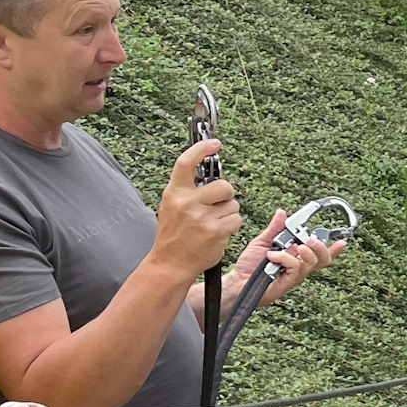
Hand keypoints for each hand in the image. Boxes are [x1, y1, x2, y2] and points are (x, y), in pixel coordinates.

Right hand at [150, 141, 241, 277]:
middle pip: (223, 185)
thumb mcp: (171, 206)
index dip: (202, 149)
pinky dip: (231, 225)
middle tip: (220, 201)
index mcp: (174, 193)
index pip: (186, 163)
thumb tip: (207, 173)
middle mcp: (188, 203)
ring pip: (232, 205)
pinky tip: (217, 232)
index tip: (214, 143)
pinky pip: (236, 220)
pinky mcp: (216, 231)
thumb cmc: (173, 235)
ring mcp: (203, 218)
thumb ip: (187, 190)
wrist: (170, 263)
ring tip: (213, 222)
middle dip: (227, 193)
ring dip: (228, 213)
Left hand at [231, 209, 347, 305]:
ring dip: (304, 251)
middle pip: (322, 259)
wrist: (237, 281)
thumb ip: (274, 228)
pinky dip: (284, 258)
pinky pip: (294, 267)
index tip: (342, 241)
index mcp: (296, 257)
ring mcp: (294, 276)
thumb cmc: (250, 265)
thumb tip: (282, 212)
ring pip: (310, 263)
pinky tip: (272, 256)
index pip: (319, 254)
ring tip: (294, 246)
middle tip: (311, 239)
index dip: (333, 249)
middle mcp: (298, 267)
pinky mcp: (287, 282)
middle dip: (321, 247)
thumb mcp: (263, 241)